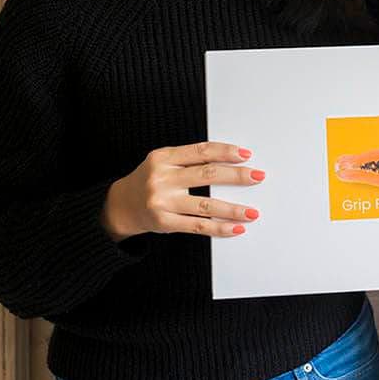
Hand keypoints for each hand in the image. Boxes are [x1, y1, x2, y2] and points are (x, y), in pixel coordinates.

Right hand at [102, 141, 264, 240]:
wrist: (121, 205)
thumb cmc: (149, 180)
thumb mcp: (162, 162)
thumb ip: (188, 159)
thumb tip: (229, 161)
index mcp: (163, 158)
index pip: (201, 151)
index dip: (225, 151)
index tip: (245, 154)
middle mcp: (162, 178)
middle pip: (207, 174)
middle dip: (236, 175)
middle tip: (257, 176)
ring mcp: (163, 202)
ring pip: (206, 205)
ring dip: (233, 209)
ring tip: (252, 212)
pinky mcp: (165, 223)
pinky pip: (198, 226)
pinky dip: (219, 228)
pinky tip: (235, 228)